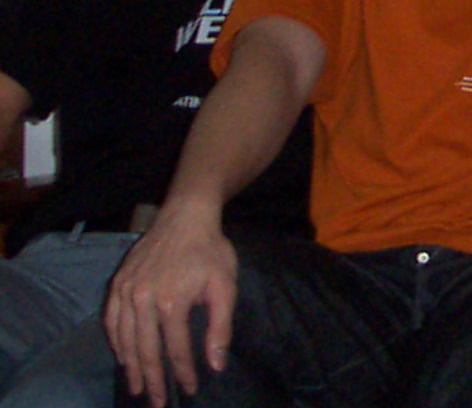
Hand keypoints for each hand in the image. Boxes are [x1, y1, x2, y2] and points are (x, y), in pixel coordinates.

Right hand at [103, 203, 236, 407]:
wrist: (186, 216)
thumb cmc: (210, 250)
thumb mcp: (225, 286)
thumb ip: (220, 326)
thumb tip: (216, 364)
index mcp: (172, 302)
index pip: (175, 349)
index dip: (183, 372)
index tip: (190, 388)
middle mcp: (143, 300)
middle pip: (145, 350)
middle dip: (152, 379)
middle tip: (155, 403)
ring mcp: (126, 292)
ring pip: (124, 339)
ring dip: (130, 366)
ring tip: (137, 385)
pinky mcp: (118, 283)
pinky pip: (111, 320)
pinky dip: (115, 341)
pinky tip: (122, 355)